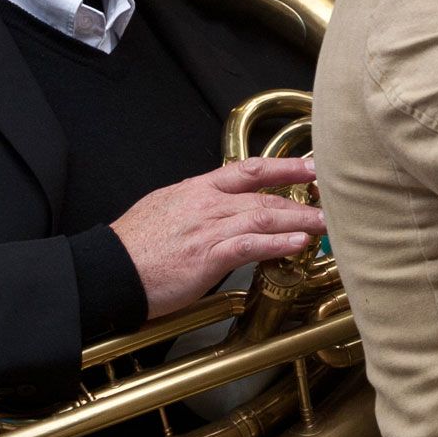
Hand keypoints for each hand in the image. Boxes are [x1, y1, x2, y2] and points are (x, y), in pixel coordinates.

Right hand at [110, 154, 324, 317]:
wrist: (106, 270)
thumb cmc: (133, 247)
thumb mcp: (165, 209)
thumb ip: (197, 206)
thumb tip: (218, 208)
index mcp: (197, 189)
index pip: (249, 169)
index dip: (284, 166)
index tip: (311, 166)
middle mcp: (207, 203)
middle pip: (264, 194)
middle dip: (302, 198)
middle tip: (331, 201)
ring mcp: (207, 228)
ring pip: (263, 216)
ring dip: (300, 220)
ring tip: (325, 224)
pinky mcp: (206, 256)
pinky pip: (250, 244)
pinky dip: (277, 243)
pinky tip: (297, 244)